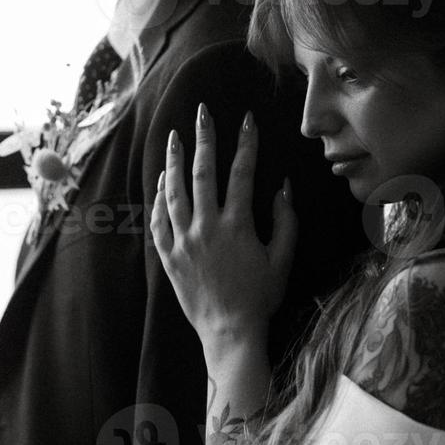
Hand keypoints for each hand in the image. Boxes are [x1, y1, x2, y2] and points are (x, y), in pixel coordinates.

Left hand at [151, 104, 296, 351]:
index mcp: (237, 226)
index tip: (247, 119)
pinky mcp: (169, 256)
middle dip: (203, 138)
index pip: (241, 173)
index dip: (246, 143)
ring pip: (174, 192)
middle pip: (202, 173)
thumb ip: (285, 221)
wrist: (229, 332)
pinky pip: (159, 220)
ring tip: (173, 137)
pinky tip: (163, 182)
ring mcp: (183, 241)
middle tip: (201, 112)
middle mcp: (206, 228)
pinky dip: (159, 198)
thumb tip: (282, 188)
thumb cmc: (260, 297)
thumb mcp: (282, 260)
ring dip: (174, 161)